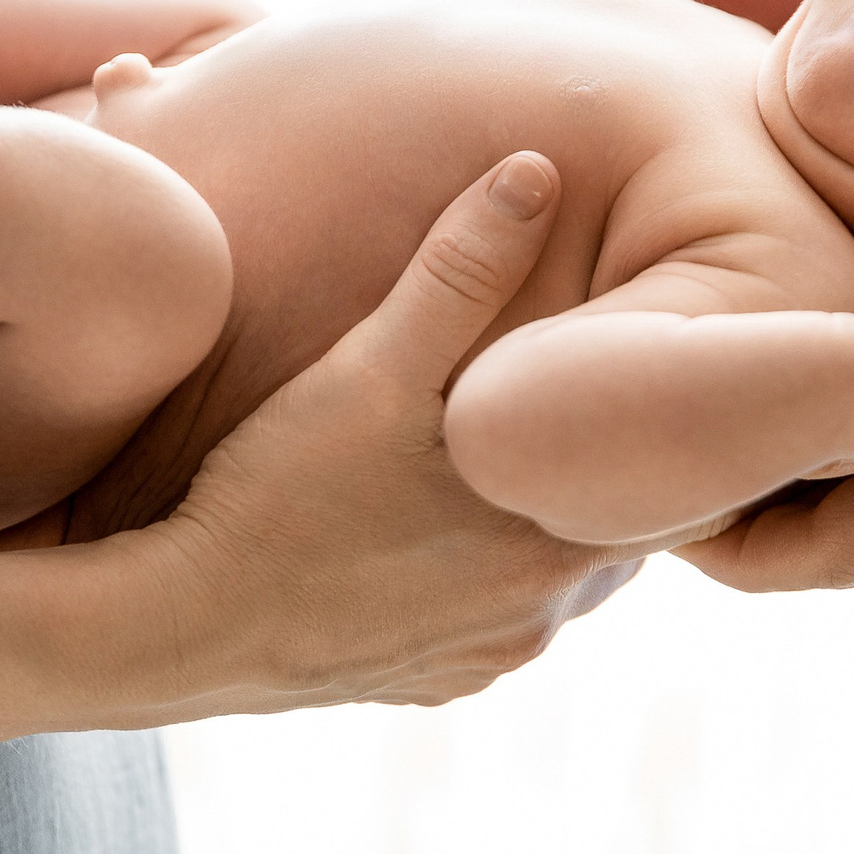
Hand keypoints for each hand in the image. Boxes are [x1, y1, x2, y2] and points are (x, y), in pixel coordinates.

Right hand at [129, 152, 641, 713]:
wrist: (175, 628)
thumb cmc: (278, 491)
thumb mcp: (371, 365)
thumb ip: (460, 269)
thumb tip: (535, 171)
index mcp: (560, 540)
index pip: (677, 481)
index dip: (670, 418)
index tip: (659, 363)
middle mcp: (541, 615)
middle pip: (618, 522)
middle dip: (600, 456)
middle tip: (581, 384)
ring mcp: (485, 656)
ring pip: (556, 571)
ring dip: (540, 512)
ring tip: (507, 442)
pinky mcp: (429, 683)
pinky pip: (491, 617)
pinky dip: (481, 569)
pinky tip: (432, 522)